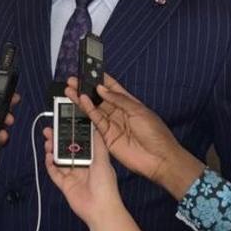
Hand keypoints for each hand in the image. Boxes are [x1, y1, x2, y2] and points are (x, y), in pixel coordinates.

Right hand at [43, 126, 121, 225]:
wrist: (101, 209)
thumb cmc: (105, 184)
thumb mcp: (103, 159)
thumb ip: (97, 143)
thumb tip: (96, 126)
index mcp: (92, 159)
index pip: (79, 143)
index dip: (70, 134)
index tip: (63, 124)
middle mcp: (81, 166)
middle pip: (66, 150)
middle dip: (58, 140)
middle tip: (49, 130)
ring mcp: (72, 176)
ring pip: (59, 160)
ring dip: (53, 150)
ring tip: (47, 142)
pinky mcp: (64, 185)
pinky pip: (54, 173)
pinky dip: (50, 165)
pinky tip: (48, 156)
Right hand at [66, 75, 203, 196]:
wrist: (159, 158)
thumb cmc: (156, 134)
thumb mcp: (139, 111)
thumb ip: (119, 99)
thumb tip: (102, 89)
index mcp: (130, 104)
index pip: (112, 88)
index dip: (101, 80)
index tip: (89, 71)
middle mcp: (119, 113)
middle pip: (100, 98)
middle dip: (87, 89)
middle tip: (74, 81)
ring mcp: (113, 124)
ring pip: (95, 109)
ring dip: (83, 100)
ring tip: (71, 90)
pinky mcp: (107, 136)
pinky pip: (96, 121)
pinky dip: (88, 111)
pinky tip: (82, 101)